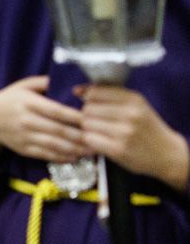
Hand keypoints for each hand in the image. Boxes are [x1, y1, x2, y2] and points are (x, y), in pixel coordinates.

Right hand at [0, 76, 89, 163]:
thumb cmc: (10, 99)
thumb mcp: (24, 85)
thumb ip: (46, 83)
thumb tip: (71, 83)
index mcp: (28, 102)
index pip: (57, 111)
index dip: (77, 116)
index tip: (95, 119)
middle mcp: (26, 120)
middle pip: (59, 130)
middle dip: (81, 136)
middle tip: (100, 139)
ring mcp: (24, 136)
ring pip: (54, 145)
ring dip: (75, 149)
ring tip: (92, 151)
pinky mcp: (23, 149)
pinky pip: (45, 155)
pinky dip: (62, 157)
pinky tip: (75, 157)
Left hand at [75, 84, 189, 189]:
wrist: (167, 153)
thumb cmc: (146, 127)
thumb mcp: (135, 105)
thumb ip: (108, 94)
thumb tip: (77, 90)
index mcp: (134, 99)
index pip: (95, 92)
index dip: (89, 99)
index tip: (95, 105)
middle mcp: (130, 114)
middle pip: (88, 108)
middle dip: (89, 115)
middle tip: (99, 122)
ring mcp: (125, 132)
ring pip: (86, 123)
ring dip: (89, 128)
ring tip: (101, 132)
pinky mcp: (118, 149)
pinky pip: (89, 139)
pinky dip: (91, 140)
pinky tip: (101, 142)